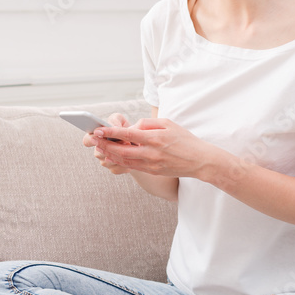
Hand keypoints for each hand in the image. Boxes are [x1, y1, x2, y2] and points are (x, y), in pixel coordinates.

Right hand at [82, 113, 135, 174]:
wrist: (138, 143)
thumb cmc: (125, 128)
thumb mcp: (120, 121)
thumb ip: (115, 120)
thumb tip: (114, 127)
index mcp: (96, 138)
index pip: (87, 140)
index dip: (90, 139)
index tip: (97, 134)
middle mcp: (98, 150)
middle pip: (99, 152)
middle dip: (111, 147)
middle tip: (125, 141)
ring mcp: (104, 161)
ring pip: (108, 162)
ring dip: (120, 156)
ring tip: (131, 148)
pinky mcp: (114, 169)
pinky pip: (117, 168)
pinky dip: (126, 163)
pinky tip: (133, 157)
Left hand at [91, 117, 222, 178]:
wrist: (200, 161)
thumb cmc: (185, 139)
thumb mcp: (168, 124)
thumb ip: (148, 123)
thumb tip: (132, 126)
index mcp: (155, 138)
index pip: (127, 134)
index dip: (110, 132)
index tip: (98, 129)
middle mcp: (151, 152)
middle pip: (121, 150)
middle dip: (105, 145)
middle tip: (93, 139)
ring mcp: (151, 164)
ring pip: (124, 160)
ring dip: (110, 154)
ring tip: (99, 148)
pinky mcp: (153, 171)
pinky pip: (132, 166)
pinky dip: (121, 161)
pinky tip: (113, 156)